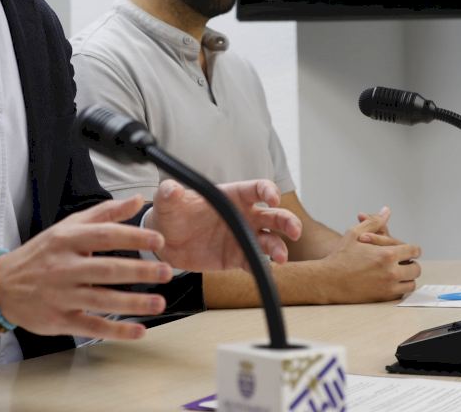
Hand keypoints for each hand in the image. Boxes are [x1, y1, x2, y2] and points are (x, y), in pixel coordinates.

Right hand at [0, 195, 175, 340]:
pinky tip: (138, 330)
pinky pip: (91, 326)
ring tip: (159, 302)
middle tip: (166, 272)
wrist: (2, 285)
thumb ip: (105, 213)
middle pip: (107, 269)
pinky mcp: (59, 320)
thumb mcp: (68, 226)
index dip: (134, 238)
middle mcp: (64, 267)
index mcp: (67, 240)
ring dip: (133, 303)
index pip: (105, 236)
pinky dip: (116, 331)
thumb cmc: (41, 254)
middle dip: (139, 271)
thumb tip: (138, 200)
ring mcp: (61, 295)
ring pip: (102, 300)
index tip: (159, 241)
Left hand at [148, 179, 301, 271]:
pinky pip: (254, 263)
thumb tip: (171, 189)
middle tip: (294, 230)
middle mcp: (243, 216)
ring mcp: (242, 237)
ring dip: (280, 247)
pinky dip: (262, 268)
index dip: (268, 191)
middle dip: (287, 221)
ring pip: (270, 240)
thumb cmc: (172, 213)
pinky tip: (266, 272)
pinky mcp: (236, 258)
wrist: (166, 240)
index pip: (256, 189)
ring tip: (281, 258)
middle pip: (273, 215)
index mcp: (232, 196)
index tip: (273, 198)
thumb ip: (169, 193)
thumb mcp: (167, 201)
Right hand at [320, 213, 420, 302]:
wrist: (328, 280)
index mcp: (387, 254)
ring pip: (411, 283)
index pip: (413, 251)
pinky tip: (389, 282)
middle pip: (415, 268)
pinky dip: (399, 288)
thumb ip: (374, 222)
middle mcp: (391, 272)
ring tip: (396, 272)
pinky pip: (402, 293)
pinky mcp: (383, 298)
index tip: (408, 250)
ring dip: (407, 277)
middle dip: (411, 263)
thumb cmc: (340, 256)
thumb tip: (386, 211)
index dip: (413, 249)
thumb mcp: (354, 234)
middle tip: (402, 262)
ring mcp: (388, 287)